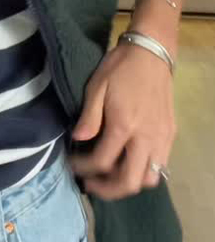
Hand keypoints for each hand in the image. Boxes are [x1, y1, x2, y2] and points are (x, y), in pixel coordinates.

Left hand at [68, 43, 175, 199]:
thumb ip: (89, 117)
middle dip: (107, 189)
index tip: (72, 164)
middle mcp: (146, 137)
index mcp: (124, 126)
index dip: (83, 169)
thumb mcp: (96, 87)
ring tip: (110, 176)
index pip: (102, 162)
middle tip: (90, 184)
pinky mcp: (170, 134)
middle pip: (129, 181)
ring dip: (128, 183)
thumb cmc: (120, 68)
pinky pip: (160, 166)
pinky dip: (144, 172)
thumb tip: (78, 140)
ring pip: (149, 179)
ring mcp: (162, 138)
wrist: (151, 53)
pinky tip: (128, 162)